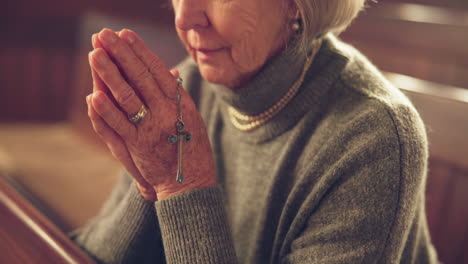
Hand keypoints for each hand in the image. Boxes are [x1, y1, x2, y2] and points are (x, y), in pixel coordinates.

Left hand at [87, 29, 215, 199]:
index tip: (126, 35)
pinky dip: (106, 111)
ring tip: (95, 55)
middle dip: (121, 54)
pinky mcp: (139, 146)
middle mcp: (168, 112)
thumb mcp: (191, 117)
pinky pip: (120, 126)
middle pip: (141, 78)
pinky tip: (94, 95)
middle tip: (105, 35)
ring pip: (128, 97)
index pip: (158, 71)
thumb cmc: (191, 148)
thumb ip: (178, 95)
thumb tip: (169, 72)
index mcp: (181, 103)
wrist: (190, 183)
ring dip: (110, 75)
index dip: (141, 52)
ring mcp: (152, 129)